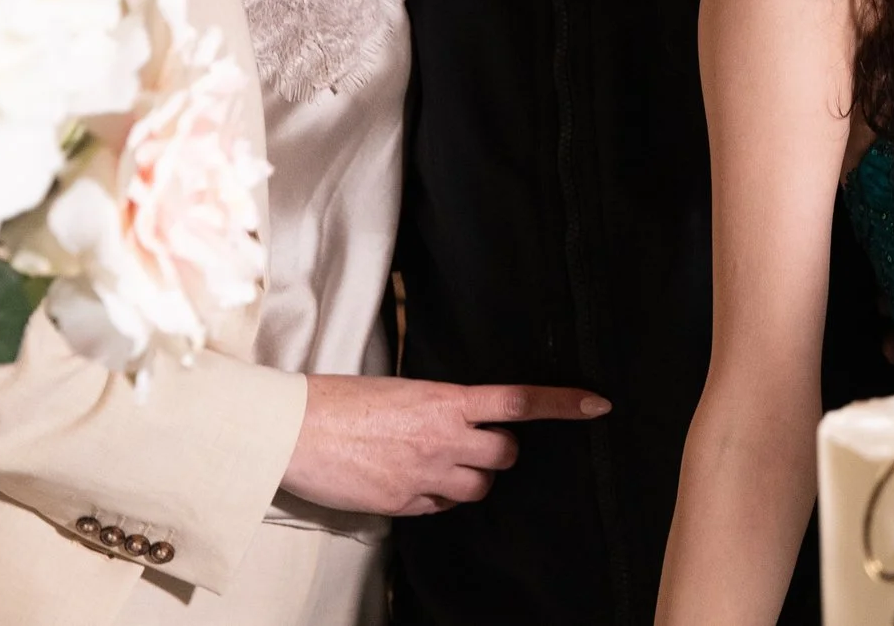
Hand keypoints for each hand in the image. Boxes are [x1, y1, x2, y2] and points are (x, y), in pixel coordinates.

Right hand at [279, 374, 608, 516]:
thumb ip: (440, 404)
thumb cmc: (341, 400)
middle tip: (477, 443)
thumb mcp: (401, 388)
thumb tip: (460, 413)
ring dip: (469, 478)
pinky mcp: (405, 503)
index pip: (520, 401)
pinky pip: (441, 506)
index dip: (564, 404)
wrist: (295, 431)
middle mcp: (445, 438)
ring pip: (479, 487)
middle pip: (506, 453)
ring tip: (438, 462)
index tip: (598, 405)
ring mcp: (427, 474)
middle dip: (499, 451)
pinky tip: (409, 480)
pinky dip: (436, 497)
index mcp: (447, 400)